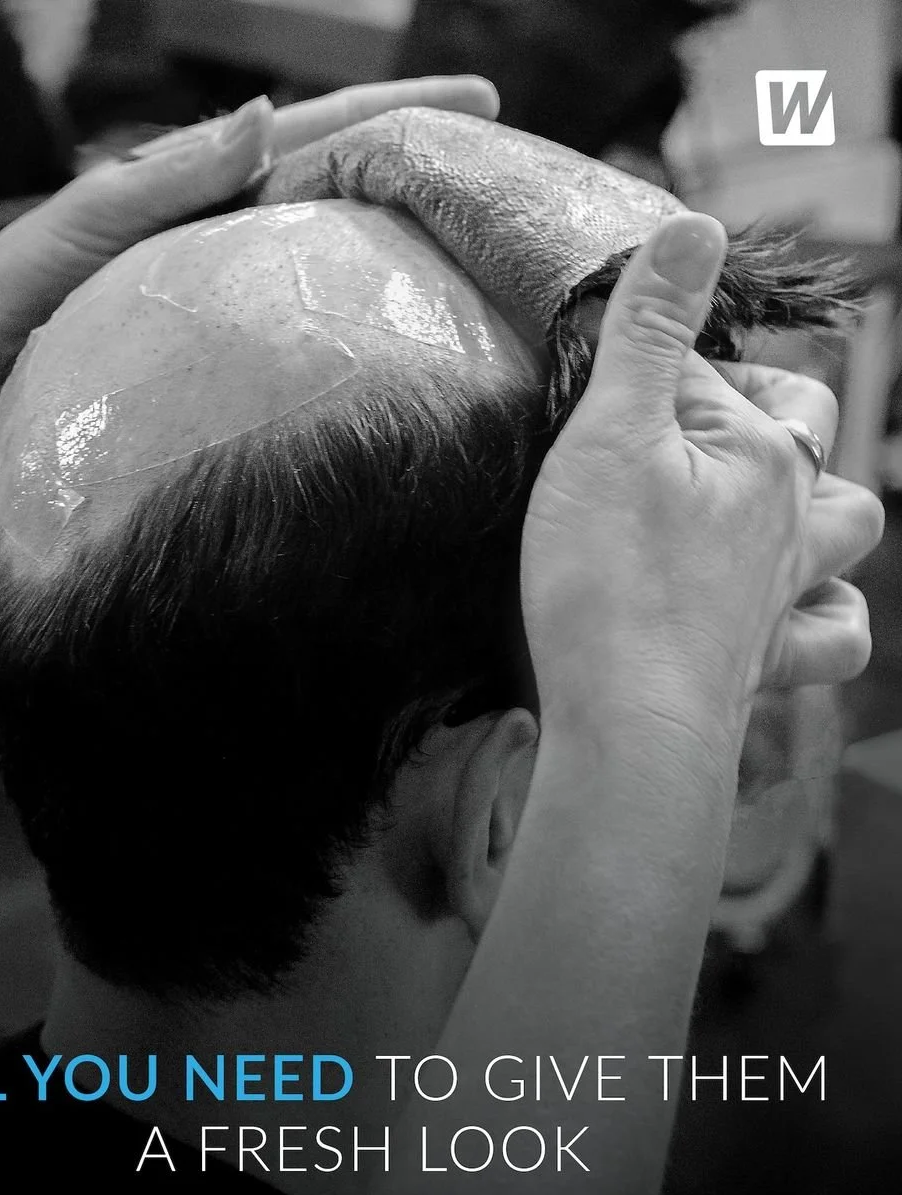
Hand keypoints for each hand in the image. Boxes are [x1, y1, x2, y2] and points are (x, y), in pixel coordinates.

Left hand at [0, 76, 499, 426]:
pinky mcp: (221, 336)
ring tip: (472, 234)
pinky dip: (353, 298)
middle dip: (420, 164)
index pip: (316, 131)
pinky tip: (396, 312)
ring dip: (401, 231)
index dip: (396, 114)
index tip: (479, 102)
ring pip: (330, 241)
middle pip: (341, 179)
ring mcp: (228, 279)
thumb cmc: (19, 289)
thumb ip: (170, 174)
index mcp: (201, 179)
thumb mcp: (91, 221)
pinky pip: (301, 308)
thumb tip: (263, 114)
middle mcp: (227, 223)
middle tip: (501, 166)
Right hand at [520, 213, 882, 733]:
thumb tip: (695, 226)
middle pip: (807, 430)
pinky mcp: (767, 661)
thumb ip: (651, 330)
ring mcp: (785, 592)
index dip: (647, 364)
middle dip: (758, 406)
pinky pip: (835, 633)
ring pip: (849, 527)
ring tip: (760, 496)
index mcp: (760, 454)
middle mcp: (791, 517)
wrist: (631, 720)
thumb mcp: (611, 435)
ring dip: (820, 500)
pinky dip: (827, 610)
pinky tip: (794, 601)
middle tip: (682, 419)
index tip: (594, 384)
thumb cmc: (612, 582)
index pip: (707, 372)